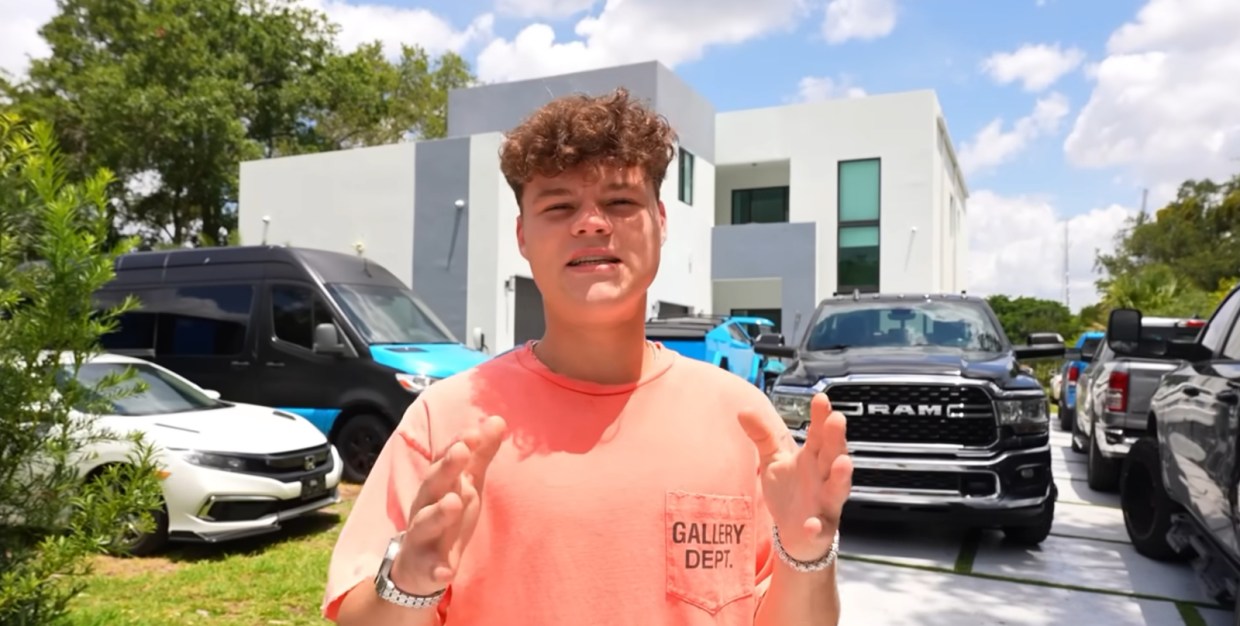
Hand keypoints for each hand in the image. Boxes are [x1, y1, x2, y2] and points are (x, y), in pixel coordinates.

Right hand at [390, 415, 506, 594]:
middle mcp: (425, 507)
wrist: (416, 569)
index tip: (474, 432)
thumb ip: (480, 455)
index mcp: (438, 486)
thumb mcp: (467, 485)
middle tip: (461, 450)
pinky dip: (437, 570)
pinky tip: (447, 572)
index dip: (458, 445)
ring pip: (425, 523)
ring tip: (454, 502)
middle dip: (446, 468)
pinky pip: (430, 570)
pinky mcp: (425, 568)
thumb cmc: (446, 517)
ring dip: (438, 512)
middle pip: (432, 485)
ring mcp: (422, 538)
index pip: (444, 461)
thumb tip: (496, 419)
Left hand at [739, 393, 851, 561]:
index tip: (821, 399)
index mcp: (813, 458)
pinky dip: (817, 526)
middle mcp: (823, 478)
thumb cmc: (789, 492)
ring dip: (840, 477)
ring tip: (842, 463)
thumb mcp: (774, 461)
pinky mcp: (819, 530)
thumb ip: (763, 437)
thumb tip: (743, 411)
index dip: (821, 417)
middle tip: (837, 420)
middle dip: (836, 439)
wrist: (795, 534)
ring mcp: (825, 504)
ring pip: (837, 489)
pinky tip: (812, 523)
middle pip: (832, 455)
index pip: (819, 434)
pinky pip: (820, 528)